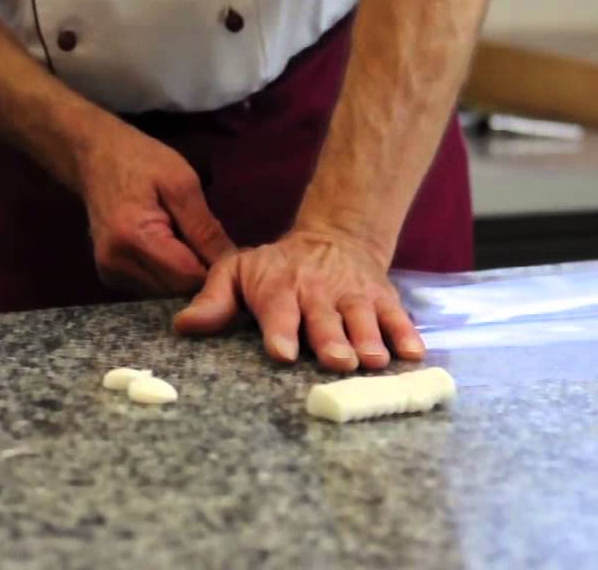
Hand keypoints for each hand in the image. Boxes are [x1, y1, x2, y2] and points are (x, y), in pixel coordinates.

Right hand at [77, 120, 233, 296]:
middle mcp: (116, 265)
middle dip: (201, 274)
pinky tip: (172, 249)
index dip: (215, 270)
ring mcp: (110, 274)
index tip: (233, 254)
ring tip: (190, 243)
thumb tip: (232, 263)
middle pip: (176, 290)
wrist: (93, 158)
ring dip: (185, 275)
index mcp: (132, 238)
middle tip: (214, 246)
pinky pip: (152, 288)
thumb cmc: (139, 161)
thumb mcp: (181, 183)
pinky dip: (169, 274)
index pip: (187, 276)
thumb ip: (205, 228)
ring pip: (166, 293)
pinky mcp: (111, 277)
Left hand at [172, 229, 424, 372]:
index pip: (279, 310)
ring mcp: (354, 296)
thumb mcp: (238, 272)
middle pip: (326, 320)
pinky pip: (397, 317)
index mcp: (280, 288)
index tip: (283, 353)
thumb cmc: (278, 267)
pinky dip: (406, 333)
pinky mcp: (383, 300)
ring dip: (370, 339)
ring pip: (363, 319)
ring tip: (374, 360)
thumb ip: (214, 300)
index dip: (281, 331)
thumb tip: (183, 325)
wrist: (334, 237)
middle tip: (338, 361)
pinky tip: (414, 353)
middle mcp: (318, 293)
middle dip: (332, 340)